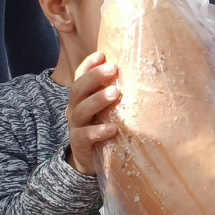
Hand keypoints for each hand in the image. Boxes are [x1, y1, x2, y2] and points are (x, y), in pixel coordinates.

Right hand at [64, 51, 119, 175]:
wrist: (89, 159)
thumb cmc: (101, 127)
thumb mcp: (106, 109)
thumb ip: (113, 92)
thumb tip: (140, 73)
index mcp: (80, 97)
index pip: (79, 76)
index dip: (88, 64)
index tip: (102, 54)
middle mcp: (74, 108)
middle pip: (78, 89)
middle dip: (94, 77)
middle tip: (113, 69)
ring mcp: (75, 126)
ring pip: (82, 110)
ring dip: (98, 100)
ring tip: (115, 93)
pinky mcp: (79, 143)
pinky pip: (86, 135)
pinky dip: (99, 131)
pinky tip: (113, 129)